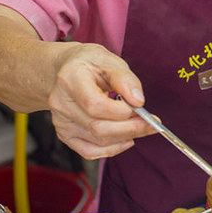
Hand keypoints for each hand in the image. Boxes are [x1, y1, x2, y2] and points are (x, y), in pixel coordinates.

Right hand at [47, 42, 156, 158]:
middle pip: (97, 127)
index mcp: (70, 80)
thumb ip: (125, 79)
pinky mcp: (64, 134)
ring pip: (97, 141)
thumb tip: (138, 101)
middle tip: (151, 123)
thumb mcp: (109, 60)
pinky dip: (111, 149)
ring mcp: (60, 121)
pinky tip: (126, 139)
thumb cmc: (90, 63)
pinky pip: (89, 151)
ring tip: (142, 127)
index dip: (121, 111)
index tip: (141, 108)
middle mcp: (61, 103)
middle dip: (130, 128)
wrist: (67, 69)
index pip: (95, 105)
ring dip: (125, 137)